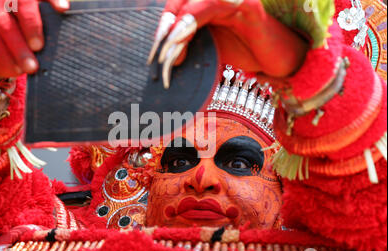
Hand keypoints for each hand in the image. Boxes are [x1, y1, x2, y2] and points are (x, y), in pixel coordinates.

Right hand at [0, 0, 69, 81]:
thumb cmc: (17, 52)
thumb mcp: (33, 48)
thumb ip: (45, 44)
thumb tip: (60, 54)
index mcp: (27, 7)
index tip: (64, 9)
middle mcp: (9, 4)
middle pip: (22, 2)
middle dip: (33, 23)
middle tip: (39, 47)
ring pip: (6, 25)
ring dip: (20, 49)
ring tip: (31, 67)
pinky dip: (7, 57)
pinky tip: (17, 69)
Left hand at [148, 0, 308, 87]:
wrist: (283, 60)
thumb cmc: (248, 51)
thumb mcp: (212, 49)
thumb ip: (191, 46)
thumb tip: (166, 57)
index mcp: (208, 4)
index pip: (178, 7)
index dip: (162, 27)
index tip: (153, 55)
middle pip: (181, 2)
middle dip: (164, 28)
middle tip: (156, 57)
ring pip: (192, 4)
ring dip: (175, 30)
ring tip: (167, 57)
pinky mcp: (246, 6)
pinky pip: (211, 6)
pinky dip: (191, 23)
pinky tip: (180, 42)